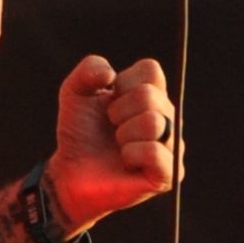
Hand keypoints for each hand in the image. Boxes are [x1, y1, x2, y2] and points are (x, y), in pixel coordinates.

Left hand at [42, 54, 177, 234]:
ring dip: (122, 134)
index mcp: (152, 94)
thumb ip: (89, 69)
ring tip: (118, 145)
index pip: (150, 70)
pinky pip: (154, 152)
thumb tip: (110, 74)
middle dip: (117, 112)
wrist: (71, 171)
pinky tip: (125, 161)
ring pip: (153, 123)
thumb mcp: (75, 92)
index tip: (110, 100)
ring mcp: (172, 146)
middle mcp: (168, 118)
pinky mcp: (169, 173)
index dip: (122, 83)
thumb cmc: (80, 131)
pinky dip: (130, 154)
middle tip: (111, 127)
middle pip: (149, 95)